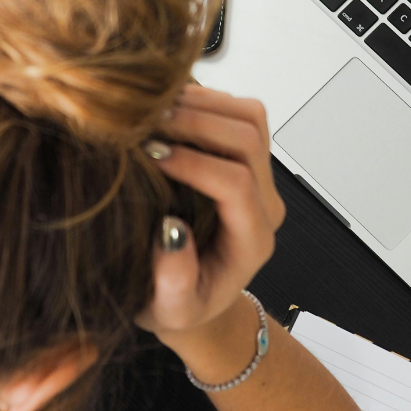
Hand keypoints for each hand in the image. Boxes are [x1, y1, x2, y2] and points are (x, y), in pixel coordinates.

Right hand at [135, 84, 284, 347]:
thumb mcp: (170, 310)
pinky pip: (239, 112)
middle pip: (248, 140)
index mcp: (251, 240)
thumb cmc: (180, 305)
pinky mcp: (246, 157)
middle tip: (146, 124)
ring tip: (153, 110)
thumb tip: (170, 231)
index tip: (150, 155)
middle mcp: (264, 203)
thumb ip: (174, 282)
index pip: (236, 184)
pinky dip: (204, 100)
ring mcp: (259, 176)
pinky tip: (165, 108)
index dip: (194, 163)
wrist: (195, 296)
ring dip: (202, 104)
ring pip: (250, 117)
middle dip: (196, 123)